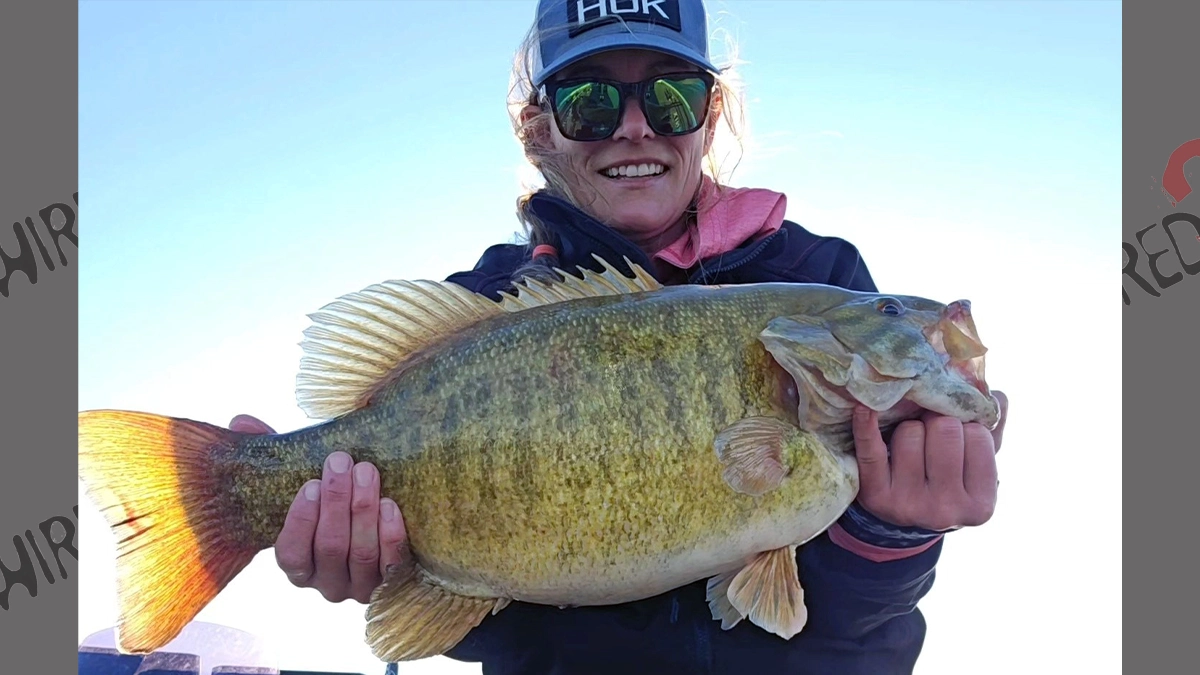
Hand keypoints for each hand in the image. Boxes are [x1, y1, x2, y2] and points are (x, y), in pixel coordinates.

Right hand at [228, 414, 410, 602]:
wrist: (378, 521)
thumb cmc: (330, 500)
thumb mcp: (300, 480)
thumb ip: (269, 454)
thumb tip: (241, 422)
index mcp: (298, 566)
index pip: (291, 554)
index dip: (300, 522)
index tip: (310, 485)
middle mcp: (327, 583)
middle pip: (330, 547)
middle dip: (336, 503)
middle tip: (341, 463)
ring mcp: (360, 587)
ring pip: (360, 553)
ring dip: (363, 510)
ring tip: (367, 472)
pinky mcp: (392, 582)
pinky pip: (392, 564)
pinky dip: (390, 535)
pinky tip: (390, 505)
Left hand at [850, 390, 1008, 530]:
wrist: (906, 516)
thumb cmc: (947, 480)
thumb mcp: (975, 466)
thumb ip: (991, 433)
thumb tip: (998, 397)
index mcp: (980, 504)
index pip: (978, 436)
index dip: (967, 425)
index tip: (959, 432)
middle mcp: (946, 510)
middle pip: (944, 430)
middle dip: (938, 423)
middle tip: (933, 433)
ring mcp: (908, 505)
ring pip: (910, 432)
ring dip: (910, 428)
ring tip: (912, 446)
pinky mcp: (876, 496)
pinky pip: (871, 451)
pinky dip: (866, 426)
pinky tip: (864, 408)